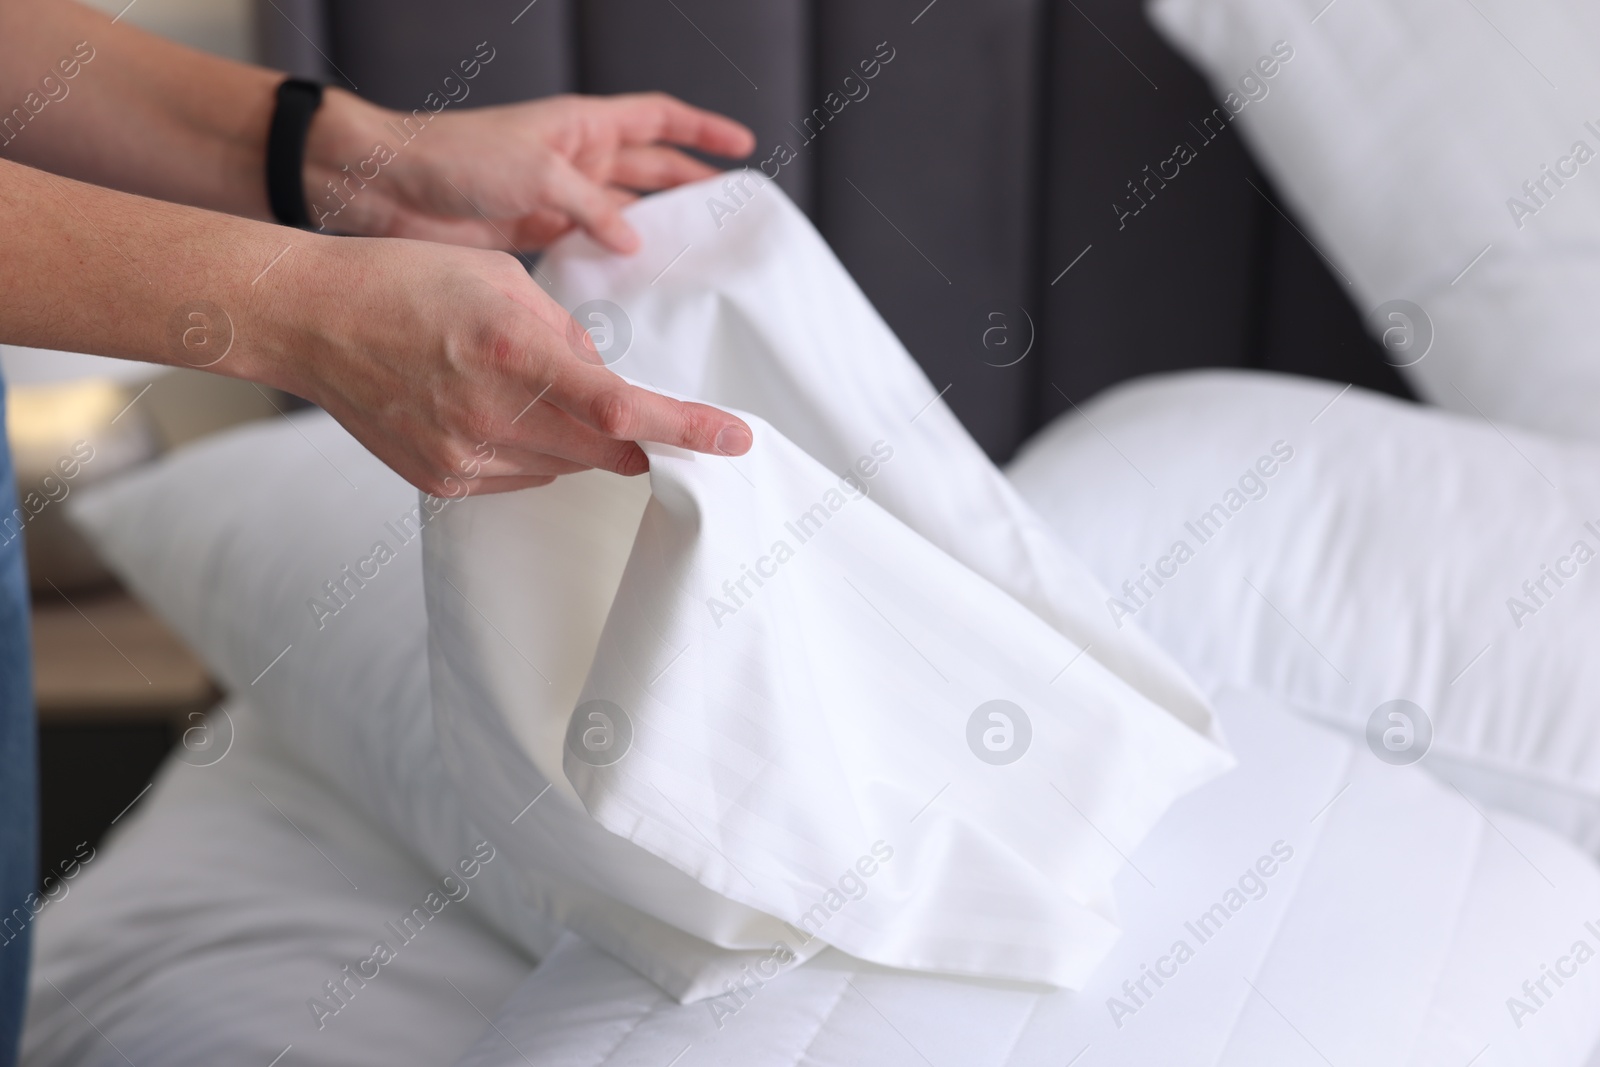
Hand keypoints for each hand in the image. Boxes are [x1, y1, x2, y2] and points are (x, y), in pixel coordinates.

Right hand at [259, 233, 752, 495]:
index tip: (735, 438)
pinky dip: (530, 448)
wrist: (310, 319)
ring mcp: (464, 456)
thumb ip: (568, 337)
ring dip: (575, 435)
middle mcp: (491, 415)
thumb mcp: (506, 281)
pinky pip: (521, 475)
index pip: (624, 409)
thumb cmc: (408, 282)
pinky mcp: (442, 479)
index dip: (687, 429)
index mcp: (515, 353)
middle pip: (605, 448)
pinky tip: (489, 408)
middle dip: (635, 433)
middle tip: (642, 411)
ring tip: (518, 383)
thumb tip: (607, 383)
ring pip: (565, 464)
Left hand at [304, 90, 755, 250]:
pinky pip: (593, 247)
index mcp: (582, 125)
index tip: (744, 147)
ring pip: (626, 213)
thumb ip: (594, 208)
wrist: (390, 187)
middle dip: (691, 188)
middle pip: (651, 169)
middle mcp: (576, 158)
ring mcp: (559, 198)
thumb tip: (636, 243)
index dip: (703, 130)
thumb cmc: (457, 158)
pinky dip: (616, 262)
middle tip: (732, 215)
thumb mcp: (538, 175)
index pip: (659, 118)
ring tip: (698, 256)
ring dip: (659, 231)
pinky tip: (639, 283)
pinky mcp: (538, 234)